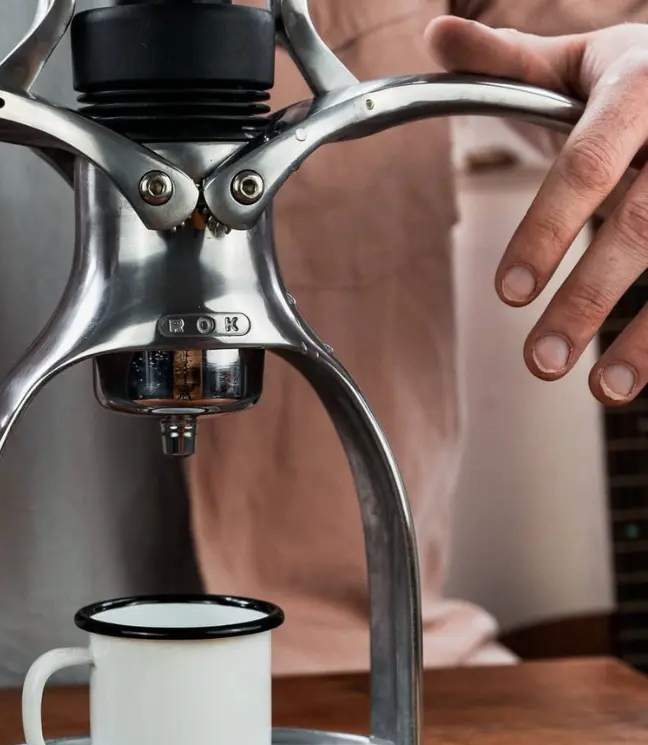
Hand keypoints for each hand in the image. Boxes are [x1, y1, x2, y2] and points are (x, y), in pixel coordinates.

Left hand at [427, 17, 647, 404]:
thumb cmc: (643, 74)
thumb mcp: (585, 59)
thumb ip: (510, 60)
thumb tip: (434, 34)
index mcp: (640, 85)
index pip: (588, 163)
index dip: (547, 227)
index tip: (508, 293)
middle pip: (643, 222)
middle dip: (590, 296)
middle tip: (539, 361)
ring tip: (602, 391)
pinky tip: (641, 376)